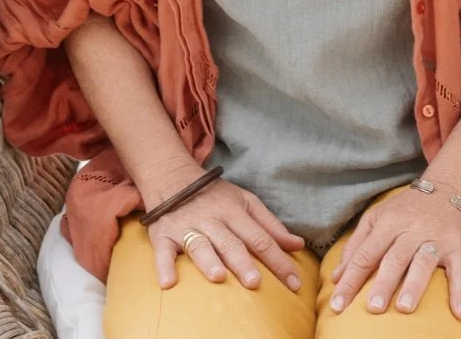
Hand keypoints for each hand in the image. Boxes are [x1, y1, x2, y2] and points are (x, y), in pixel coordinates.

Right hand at [147, 173, 304, 292]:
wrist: (174, 177)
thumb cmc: (216, 196)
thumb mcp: (246, 202)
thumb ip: (271, 225)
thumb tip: (297, 245)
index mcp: (235, 211)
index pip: (261, 238)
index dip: (278, 260)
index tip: (294, 282)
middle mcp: (213, 219)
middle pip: (231, 243)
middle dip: (243, 262)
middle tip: (255, 283)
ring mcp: (187, 227)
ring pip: (199, 244)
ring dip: (208, 260)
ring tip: (218, 277)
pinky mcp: (163, 235)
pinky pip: (163, 252)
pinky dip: (165, 266)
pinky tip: (169, 283)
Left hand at [328, 183, 460, 317]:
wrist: (450, 186)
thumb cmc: (408, 208)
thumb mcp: (378, 217)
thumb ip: (357, 245)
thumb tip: (337, 277)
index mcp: (389, 222)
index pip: (366, 254)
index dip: (351, 280)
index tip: (337, 305)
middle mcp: (412, 229)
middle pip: (394, 258)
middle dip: (383, 283)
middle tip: (372, 308)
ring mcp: (436, 239)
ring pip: (423, 261)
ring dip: (414, 285)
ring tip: (404, 308)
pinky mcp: (458, 247)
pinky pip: (460, 271)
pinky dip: (460, 291)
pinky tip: (459, 313)